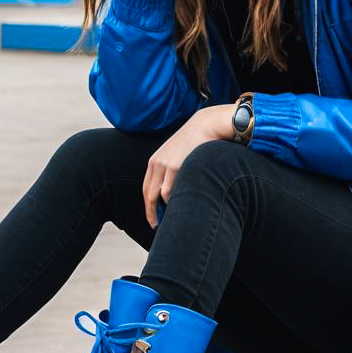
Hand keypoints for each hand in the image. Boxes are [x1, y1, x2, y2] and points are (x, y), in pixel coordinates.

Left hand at [142, 105, 235, 227]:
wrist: (206, 125)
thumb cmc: (196, 141)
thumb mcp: (178, 154)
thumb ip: (172, 169)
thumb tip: (173, 191)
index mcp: (154, 161)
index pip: (146, 189)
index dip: (148, 206)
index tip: (153, 218)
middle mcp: (156, 163)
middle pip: (148, 196)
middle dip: (151, 214)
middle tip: (156, 227)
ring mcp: (165, 165)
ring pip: (158, 197)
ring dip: (164, 211)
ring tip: (171, 222)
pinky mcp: (175, 167)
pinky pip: (170, 192)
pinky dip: (173, 203)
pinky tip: (180, 209)